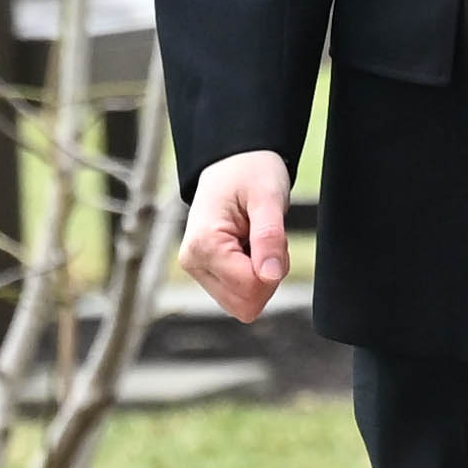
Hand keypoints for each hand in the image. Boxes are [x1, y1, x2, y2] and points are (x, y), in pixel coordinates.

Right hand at [179, 149, 292, 322]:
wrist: (233, 162)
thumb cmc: (250, 172)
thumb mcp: (267, 197)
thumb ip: (269, 237)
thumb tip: (271, 276)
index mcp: (203, 244)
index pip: (250, 288)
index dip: (274, 269)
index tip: (272, 236)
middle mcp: (193, 263)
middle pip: (246, 305)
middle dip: (268, 277)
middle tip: (267, 238)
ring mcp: (198, 271)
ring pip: (244, 305)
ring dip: (262, 278)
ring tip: (257, 240)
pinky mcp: (207, 275)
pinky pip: (240, 296)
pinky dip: (255, 278)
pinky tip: (250, 249)